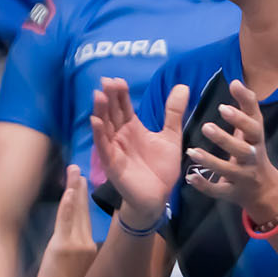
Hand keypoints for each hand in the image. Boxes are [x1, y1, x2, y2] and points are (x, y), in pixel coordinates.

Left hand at [34, 166, 96, 276]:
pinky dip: (68, 205)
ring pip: (76, 211)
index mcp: (88, 244)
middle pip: (82, 209)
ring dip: (74, 189)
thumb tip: (71, 236)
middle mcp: (85, 241)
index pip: (85, 216)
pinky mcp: (63, 246)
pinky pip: (66, 221)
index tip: (80, 180)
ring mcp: (76, 243)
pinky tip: (69, 191)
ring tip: (74, 171)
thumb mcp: (73, 263)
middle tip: (77, 168)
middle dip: (79, 187)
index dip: (82, 197)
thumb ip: (74, 246)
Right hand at [91, 79, 187, 226]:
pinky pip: (104, 148)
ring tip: (98, 96)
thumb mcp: (170, 136)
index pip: (123, 107)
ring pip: (104, 127)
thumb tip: (182, 86)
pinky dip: (99, 135)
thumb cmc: (160, 168)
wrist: (159, 196)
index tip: (117, 79)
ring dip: (100, 112)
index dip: (120, 94)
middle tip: (107, 81)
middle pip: (112, 113)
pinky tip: (96, 122)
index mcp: (132, 128)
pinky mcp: (113, 164)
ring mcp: (114, 150)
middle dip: (108, 98)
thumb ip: (173, 113)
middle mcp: (120, 136)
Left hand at [186, 79, 277, 226]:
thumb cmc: (254, 150)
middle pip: (242, 150)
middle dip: (225, 139)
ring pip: (228, 171)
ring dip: (211, 161)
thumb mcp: (254, 129)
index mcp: (256, 140)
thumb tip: (236, 81)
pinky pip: (219, 190)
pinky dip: (205, 185)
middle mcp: (252, 159)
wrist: (264, 189)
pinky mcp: (232, 193)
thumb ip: (247, 106)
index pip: (253, 126)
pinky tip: (190, 176)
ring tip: (192, 152)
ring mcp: (243, 177)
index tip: (223, 107)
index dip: (241, 116)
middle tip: (206, 126)